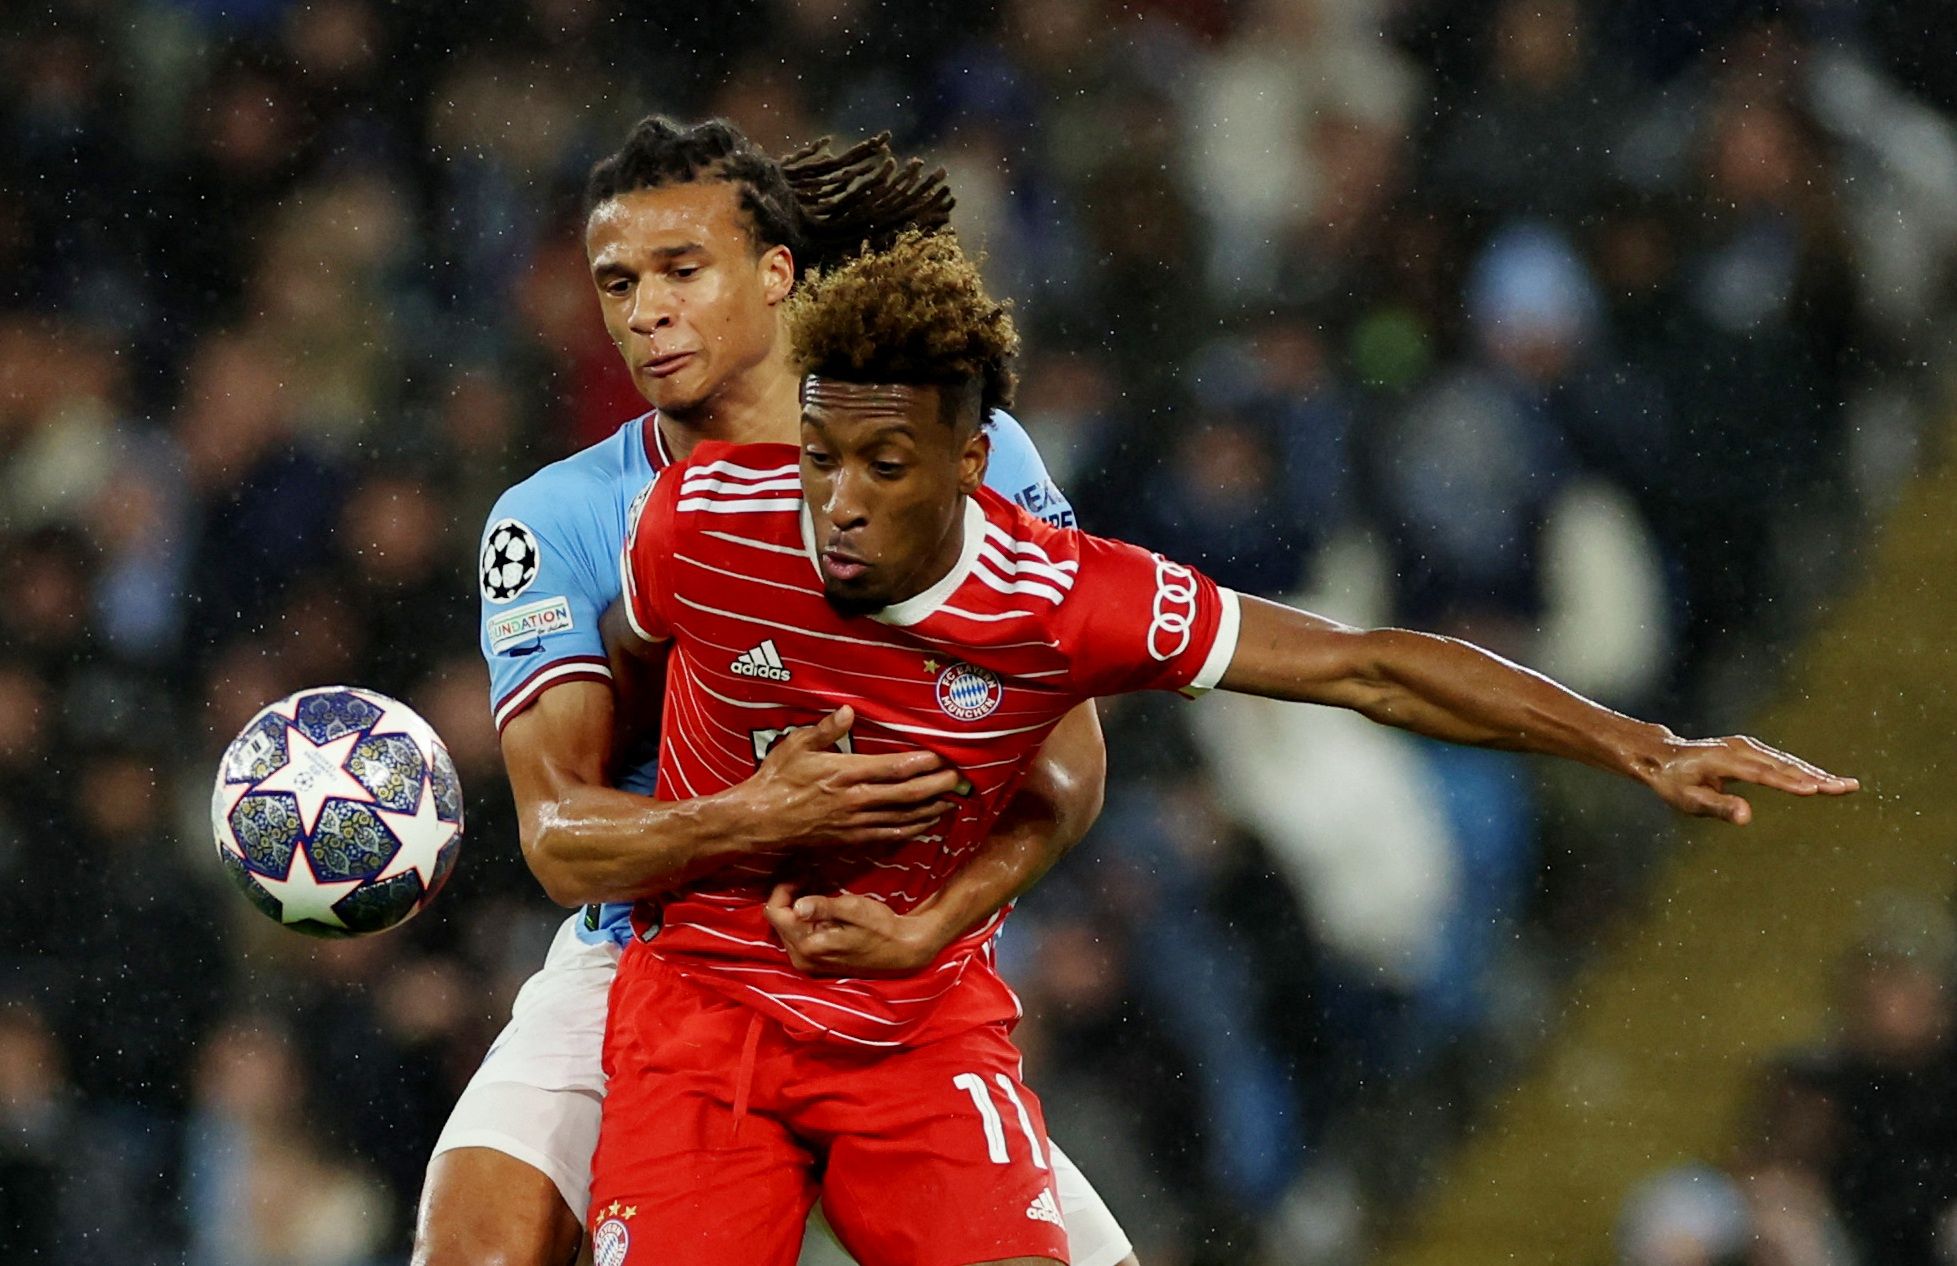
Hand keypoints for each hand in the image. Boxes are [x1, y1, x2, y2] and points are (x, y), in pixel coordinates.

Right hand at [743, 707, 959, 848]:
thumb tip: (849, 711)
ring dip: (932, 809)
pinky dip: (912, 829)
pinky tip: (927, 823)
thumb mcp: (796, 746)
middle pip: (907, 795)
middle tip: (963, 778)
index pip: (894, 768)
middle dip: (938, 786)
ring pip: (904, 818)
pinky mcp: (851, 838)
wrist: (759, 821)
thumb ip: (826, 730)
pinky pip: (889, 835)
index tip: (946, 756)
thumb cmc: (776, 779)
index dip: (923, 763)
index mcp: (845, 774)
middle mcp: (856, 800)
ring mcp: (855, 822)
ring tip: (954, 800)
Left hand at [763, 883, 950, 976]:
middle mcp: (802, 958)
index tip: (803, 873)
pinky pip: (797, 936)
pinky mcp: (815, 962)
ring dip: (796, 906)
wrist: (901, 951)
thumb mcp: (854, 910)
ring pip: (786, 927)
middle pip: (778, 919)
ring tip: (817, 890)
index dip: (784, 888)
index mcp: (807, 945)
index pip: (775, 911)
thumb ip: (824, 907)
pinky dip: (804, 919)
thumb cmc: (881, 927)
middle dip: (789, 895)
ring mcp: (807, 963)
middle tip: (810, 876)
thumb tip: (798, 905)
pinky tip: (822, 909)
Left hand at [1645, 734, 1857, 823]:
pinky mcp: (1752, 749)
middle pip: (1782, 765)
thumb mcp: (1687, 800)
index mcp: (1723, 760)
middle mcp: (1739, 749)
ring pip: (1787, 761)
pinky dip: (1804, 770)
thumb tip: (1746, 817)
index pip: (1761, 774)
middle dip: (1815, 777)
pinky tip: (1824, 780)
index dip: (1787, 782)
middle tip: (1845, 788)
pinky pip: (1782, 761)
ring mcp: (1747, 747)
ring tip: (1845, 786)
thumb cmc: (1673, 782)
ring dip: (1816, 773)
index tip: (1813, 790)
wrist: (1663, 756)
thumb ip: (1717, 807)